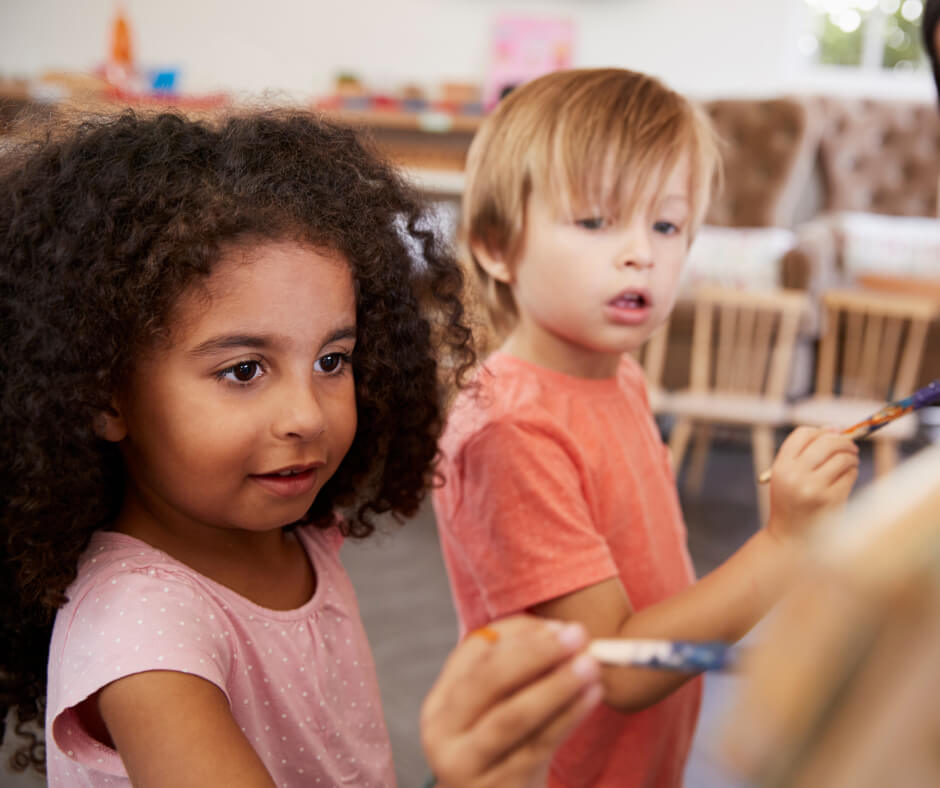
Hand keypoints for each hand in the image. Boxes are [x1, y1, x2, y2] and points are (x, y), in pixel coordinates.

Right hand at [421, 615, 602, 787]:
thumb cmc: (503, 747)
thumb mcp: (497, 708)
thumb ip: (516, 661)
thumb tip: (554, 631)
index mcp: (440, 704)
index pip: (474, 655)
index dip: (519, 636)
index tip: (561, 626)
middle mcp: (443, 733)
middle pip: (487, 681)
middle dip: (535, 654)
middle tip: (577, 635)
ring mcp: (467, 765)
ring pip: (513, 716)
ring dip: (556, 685)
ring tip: (591, 665)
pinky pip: (538, 746)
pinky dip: (568, 716)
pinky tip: (591, 696)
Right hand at [766, 426, 858, 539]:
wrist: (791, 539)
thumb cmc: (792, 503)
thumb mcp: (787, 477)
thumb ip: (805, 453)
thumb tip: (835, 428)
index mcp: (781, 466)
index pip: (803, 434)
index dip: (820, 431)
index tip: (830, 436)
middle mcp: (795, 475)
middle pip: (826, 442)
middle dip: (843, 441)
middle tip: (850, 446)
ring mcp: (814, 488)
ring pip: (842, 458)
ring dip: (851, 457)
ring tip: (850, 463)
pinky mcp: (831, 500)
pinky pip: (849, 475)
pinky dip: (852, 473)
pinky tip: (847, 477)